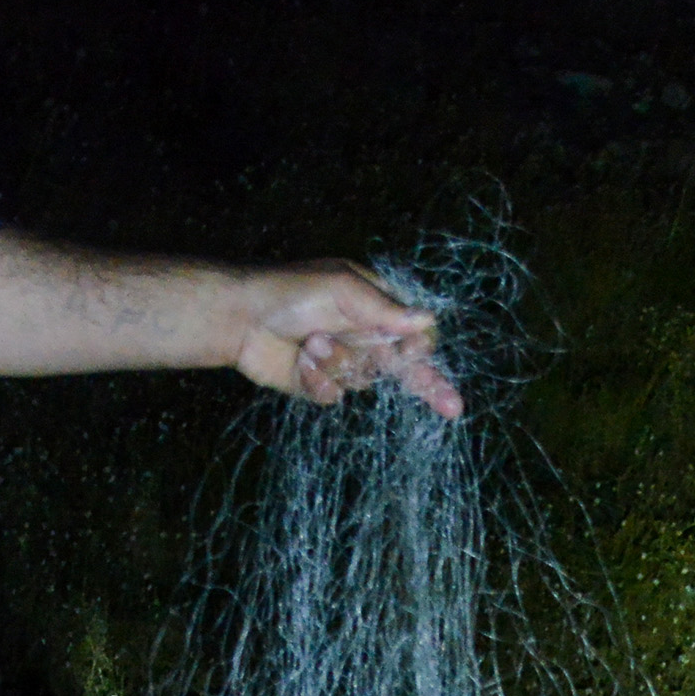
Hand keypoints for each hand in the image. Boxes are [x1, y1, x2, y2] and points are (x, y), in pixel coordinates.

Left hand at [237, 264, 459, 418]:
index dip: (422, 349)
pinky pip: (334, 396)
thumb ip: (383, 309)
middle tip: (454, 406)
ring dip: (338, 363)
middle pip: (404, 368)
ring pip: (363, 381)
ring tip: (310, 342)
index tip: (426, 358)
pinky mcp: (319, 384)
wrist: (240, 318)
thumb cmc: (291, 293)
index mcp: (374, 307)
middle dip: (427, 386)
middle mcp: (363, 335)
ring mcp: (342, 361)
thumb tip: (428, 320)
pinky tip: (301, 362)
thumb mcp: (341, 289)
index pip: (414, 334)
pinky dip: (318, 381)